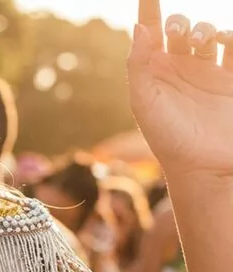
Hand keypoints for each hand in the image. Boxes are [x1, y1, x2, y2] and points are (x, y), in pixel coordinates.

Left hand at [129, 0, 232, 179]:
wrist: (203, 166)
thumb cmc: (167, 138)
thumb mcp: (145, 103)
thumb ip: (139, 65)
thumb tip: (139, 27)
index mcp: (153, 72)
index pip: (149, 32)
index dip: (149, 8)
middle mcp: (179, 69)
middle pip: (179, 28)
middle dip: (179, 21)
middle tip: (179, 31)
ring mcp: (206, 73)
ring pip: (207, 33)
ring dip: (204, 28)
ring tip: (201, 41)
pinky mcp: (231, 80)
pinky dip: (232, 36)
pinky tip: (225, 39)